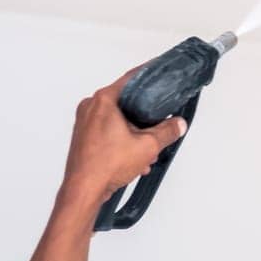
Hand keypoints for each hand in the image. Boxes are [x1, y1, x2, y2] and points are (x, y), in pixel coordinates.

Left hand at [61, 69, 188, 207]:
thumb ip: (168, 131)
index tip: (161, 70)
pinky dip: (124, 139)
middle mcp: (90, 108)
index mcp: (103, 101)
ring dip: (135, 131)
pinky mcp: (84, 137)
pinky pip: (110, 130)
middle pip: (126, 100)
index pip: (132, 78)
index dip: (150, 73)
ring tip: (146, 147)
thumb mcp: (149, 145)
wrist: (83, 191)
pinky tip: (135, 156)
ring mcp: (84, 123)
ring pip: (119, 118)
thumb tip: (178, 124)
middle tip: (159, 119)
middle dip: (145, 114)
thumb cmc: (104, 166)